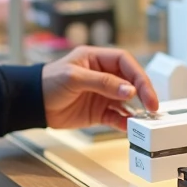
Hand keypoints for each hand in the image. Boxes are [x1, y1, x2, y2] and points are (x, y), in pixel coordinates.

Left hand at [41, 46, 158, 130]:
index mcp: (97, 59)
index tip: (145, 91)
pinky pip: (117, 116)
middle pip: (131, 81)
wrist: (33, 104)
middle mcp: (103, 75)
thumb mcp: (75, 78)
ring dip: (137, 109)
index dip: (138, 75)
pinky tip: (129, 127)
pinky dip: (124, 122)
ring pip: (127, 100)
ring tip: (145, 119)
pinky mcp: (99, 111)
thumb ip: (103, 83)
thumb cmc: (48, 82)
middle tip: (152, 107)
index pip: (125, 62)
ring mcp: (102, 94)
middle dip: (143, 93)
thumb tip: (130, 89)